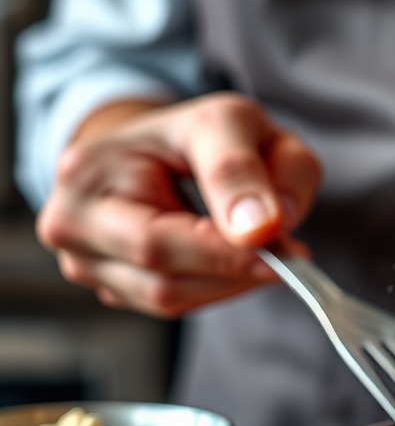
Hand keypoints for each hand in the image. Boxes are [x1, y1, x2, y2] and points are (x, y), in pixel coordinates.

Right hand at [36, 93, 321, 316]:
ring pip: (174, 300)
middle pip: (163, 282)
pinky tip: (239, 255)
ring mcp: (87, 264)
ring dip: (234, 279)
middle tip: (292, 253)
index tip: (287, 252)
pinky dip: (221, 284)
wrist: (164, 147)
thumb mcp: (230, 122)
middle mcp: (71, 227)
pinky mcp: (115, 288)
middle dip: (237, 270)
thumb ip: (245, 169)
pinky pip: (178, 303)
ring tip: (270, 244)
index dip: (226, 255)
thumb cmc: (195, 134)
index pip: (156, 240)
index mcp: (86, 176)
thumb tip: (263, 228)